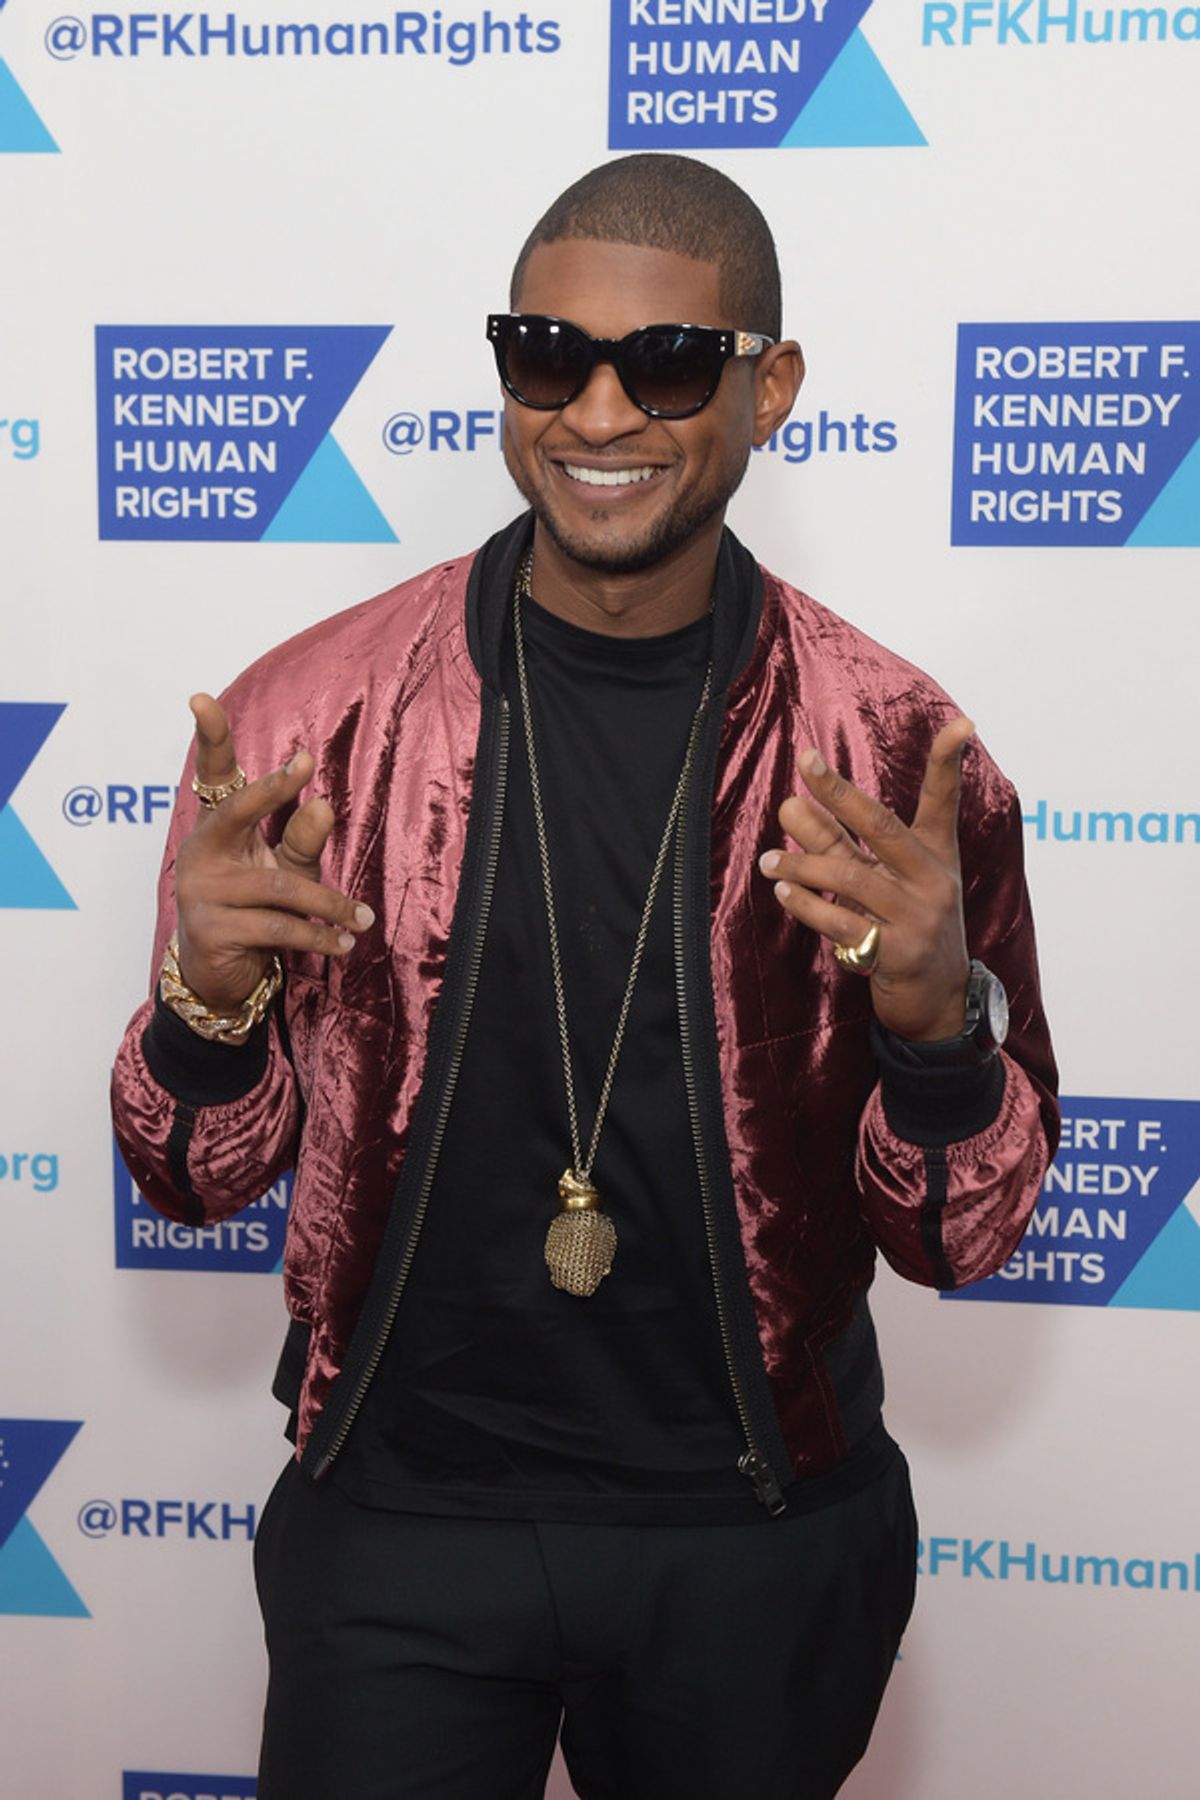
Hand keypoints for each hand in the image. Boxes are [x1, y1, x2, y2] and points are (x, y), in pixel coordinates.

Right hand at [173, 693, 372, 1012]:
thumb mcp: (286, 870)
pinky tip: (343, 943)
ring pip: (278, 887)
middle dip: (270, 788)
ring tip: (362, 918)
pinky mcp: (211, 931)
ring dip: (330, 905)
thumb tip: (322, 803)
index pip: (211, 777)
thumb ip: (303, 839)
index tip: (200, 698)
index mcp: (217, 830)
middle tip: (305, 765)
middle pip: (237, 811)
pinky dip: (317, 935)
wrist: (221, 977)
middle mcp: (201, 853)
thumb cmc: (257, 912)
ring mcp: (200, 892)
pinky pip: (277, 927)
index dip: (209, 738)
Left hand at [758, 718, 973, 1041]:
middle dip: (841, 794)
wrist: (939, 1000)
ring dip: (803, 866)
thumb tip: (793, 804)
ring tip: (770, 861)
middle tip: (806, 763)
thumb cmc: (908, 927)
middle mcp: (932, 880)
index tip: (962, 723)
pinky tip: (784, 894)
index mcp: (936, 855)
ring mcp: (917, 917)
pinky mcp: (897, 954)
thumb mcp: (885, 880)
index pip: (944, 800)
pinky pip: (842, 924)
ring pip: (852, 878)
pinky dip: (807, 907)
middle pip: (883, 827)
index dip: (949, 762)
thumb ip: (842, 842)